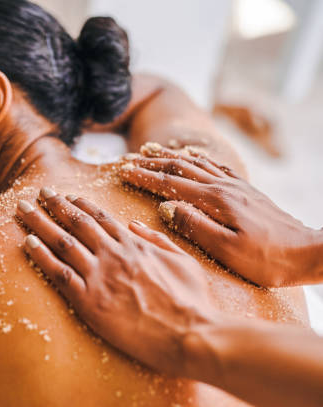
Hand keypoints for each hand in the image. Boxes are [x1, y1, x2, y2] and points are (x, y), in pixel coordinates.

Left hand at [16, 188, 217, 375]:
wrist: (191, 334)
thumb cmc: (193, 302)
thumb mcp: (183, 261)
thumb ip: (157, 239)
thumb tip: (134, 226)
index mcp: (134, 245)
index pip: (100, 218)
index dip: (80, 204)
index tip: (67, 196)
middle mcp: (112, 254)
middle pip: (76, 223)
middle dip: (55, 205)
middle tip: (39, 192)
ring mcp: (99, 277)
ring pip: (62, 242)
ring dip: (40, 223)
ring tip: (24, 209)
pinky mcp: (89, 302)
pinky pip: (58, 273)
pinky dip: (41, 256)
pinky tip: (27, 242)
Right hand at [118, 143, 314, 286]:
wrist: (309, 252)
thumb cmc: (267, 259)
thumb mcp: (226, 249)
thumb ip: (194, 226)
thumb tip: (166, 207)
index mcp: (215, 200)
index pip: (170, 183)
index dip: (144, 176)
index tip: (123, 171)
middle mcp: (224, 186)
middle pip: (180, 167)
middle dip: (152, 162)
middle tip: (129, 159)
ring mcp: (236, 186)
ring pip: (196, 163)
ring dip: (171, 156)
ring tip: (152, 150)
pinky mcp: (246, 190)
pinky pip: (214, 166)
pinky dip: (196, 159)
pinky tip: (192, 158)